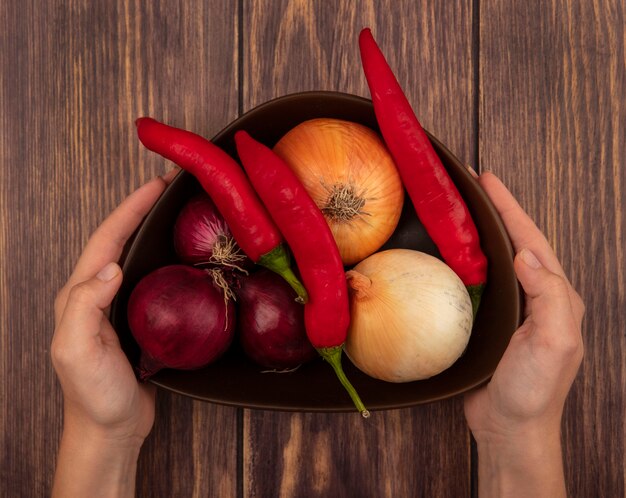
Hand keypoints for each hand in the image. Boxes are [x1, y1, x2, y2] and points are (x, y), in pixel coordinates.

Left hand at [51, 170, 176, 496]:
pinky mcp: (137, 319)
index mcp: (81, 295)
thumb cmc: (94, 394)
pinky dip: (166, 260)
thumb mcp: (78, 351)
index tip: (154, 186)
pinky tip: (184, 259)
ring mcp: (118, 306)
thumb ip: (85, 307)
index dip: (129, 210)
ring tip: (178, 214)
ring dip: (153, 231)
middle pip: (119, 240)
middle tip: (170, 189)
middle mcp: (97, 294)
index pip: (106, 241)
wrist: (111, 428)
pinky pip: (152, 280)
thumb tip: (110, 267)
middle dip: (141, 210)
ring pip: (136, 257)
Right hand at [463, 172, 584, 496]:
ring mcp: (514, 310)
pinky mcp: (492, 323)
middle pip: (517, 242)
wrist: (511, 428)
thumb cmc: (533, 390)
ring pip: (498, 260)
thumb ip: (549, 297)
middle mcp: (538, 297)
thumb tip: (527, 254)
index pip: (533, 241)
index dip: (511, 208)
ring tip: (459, 211)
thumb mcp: (553, 343)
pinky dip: (467, 262)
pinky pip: (480, 283)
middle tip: (471, 185)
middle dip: (497, 211)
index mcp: (557, 297)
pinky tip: (449, 257)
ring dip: (481, 232)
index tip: (488, 180)